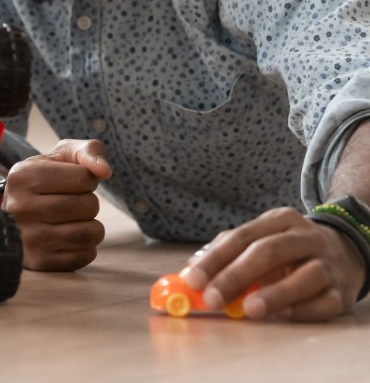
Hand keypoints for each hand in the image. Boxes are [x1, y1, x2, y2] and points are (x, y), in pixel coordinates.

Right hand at [2, 138, 110, 270]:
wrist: (13, 217)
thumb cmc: (43, 181)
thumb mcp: (60, 156)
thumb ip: (87, 151)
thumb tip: (105, 170)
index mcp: (23, 176)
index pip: (84, 177)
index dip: (86, 178)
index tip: (70, 182)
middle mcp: (21, 208)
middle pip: (89, 205)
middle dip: (89, 201)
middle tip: (70, 201)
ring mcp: (29, 239)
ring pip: (91, 233)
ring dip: (91, 224)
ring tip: (74, 220)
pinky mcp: (40, 263)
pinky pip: (86, 255)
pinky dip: (86, 246)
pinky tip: (68, 237)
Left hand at [180, 206, 365, 320]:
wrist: (347, 251)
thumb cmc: (290, 249)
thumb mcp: (262, 238)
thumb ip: (227, 250)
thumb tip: (190, 270)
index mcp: (279, 220)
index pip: (242, 236)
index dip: (215, 258)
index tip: (193, 279)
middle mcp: (305, 237)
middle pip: (269, 252)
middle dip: (236, 276)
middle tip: (213, 299)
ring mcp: (327, 263)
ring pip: (304, 276)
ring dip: (274, 294)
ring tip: (249, 310)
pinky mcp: (342, 291)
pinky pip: (325, 302)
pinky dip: (303, 310)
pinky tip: (283, 316)